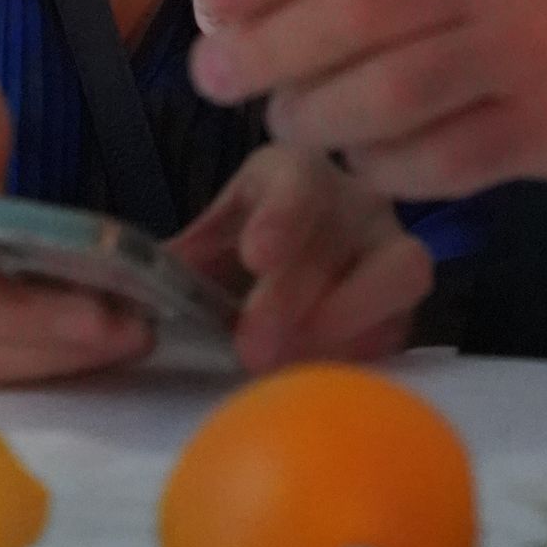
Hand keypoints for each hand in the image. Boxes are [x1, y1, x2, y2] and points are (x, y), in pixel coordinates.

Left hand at [169, 144, 432, 370]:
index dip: (280, 217)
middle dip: (294, 293)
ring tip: (292, 365)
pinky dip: (366, 351)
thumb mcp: (211, 242)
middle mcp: (355, 198)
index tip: (256, 255)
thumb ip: (182, 263)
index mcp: (295, 170)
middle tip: (251, 347)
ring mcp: (393, 244)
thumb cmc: (249, 251)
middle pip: (340, 233)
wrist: (305, 265)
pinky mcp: (409, 302)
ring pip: (400, 270)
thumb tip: (138, 293)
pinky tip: (326, 376)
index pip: (297, 181)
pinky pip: (405, 322)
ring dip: (344, 320)